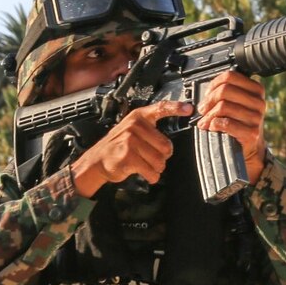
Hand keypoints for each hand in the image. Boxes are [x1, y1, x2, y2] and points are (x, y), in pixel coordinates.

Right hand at [72, 101, 193, 197]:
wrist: (97, 160)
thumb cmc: (117, 147)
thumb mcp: (131, 130)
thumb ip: (149, 131)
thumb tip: (169, 144)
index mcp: (138, 118)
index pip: (160, 108)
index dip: (176, 108)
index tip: (188, 109)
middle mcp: (135, 127)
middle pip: (166, 146)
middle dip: (162, 157)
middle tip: (151, 158)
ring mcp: (130, 141)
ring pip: (160, 161)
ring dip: (156, 168)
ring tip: (145, 166)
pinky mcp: (128, 157)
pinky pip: (151, 171)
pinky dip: (152, 177)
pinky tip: (144, 174)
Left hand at [196, 71, 266, 184]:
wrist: (249, 148)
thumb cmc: (238, 123)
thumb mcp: (235, 103)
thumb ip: (225, 92)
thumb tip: (206, 91)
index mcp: (256, 89)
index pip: (230, 76)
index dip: (213, 85)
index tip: (207, 95)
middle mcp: (259, 102)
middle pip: (225, 90)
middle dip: (209, 101)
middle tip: (202, 110)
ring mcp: (257, 117)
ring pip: (223, 106)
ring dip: (208, 116)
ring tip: (204, 122)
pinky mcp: (252, 133)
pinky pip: (226, 123)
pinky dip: (214, 125)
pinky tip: (212, 128)